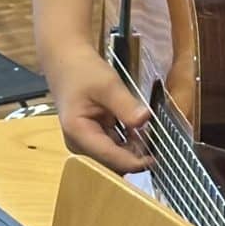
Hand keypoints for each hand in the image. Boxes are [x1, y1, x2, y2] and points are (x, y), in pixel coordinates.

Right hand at [45, 49, 151, 172]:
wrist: (67, 61)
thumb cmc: (82, 71)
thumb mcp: (107, 84)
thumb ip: (125, 104)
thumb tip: (146, 120)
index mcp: (78, 134)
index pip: (110, 158)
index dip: (134, 162)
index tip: (157, 157)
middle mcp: (80, 145)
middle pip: (113, 163)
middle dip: (135, 156)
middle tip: (157, 140)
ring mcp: (86, 143)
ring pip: (116, 158)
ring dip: (134, 149)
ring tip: (150, 133)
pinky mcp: (94, 139)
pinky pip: (115, 148)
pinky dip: (129, 142)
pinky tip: (139, 130)